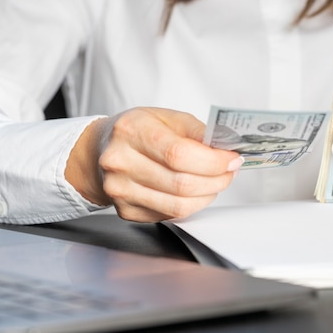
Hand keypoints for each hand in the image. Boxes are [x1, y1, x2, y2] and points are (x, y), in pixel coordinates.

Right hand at [65, 107, 243, 221]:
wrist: (100, 151)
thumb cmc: (137, 131)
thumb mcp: (166, 117)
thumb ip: (197, 131)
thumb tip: (227, 147)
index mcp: (131, 131)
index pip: (179, 154)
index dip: (213, 161)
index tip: (232, 160)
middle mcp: (121, 162)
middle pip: (181, 184)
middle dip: (216, 180)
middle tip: (230, 172)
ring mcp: (121, 190)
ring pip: (179, 206)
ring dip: (207, 195)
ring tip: (216, 181)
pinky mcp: (126, 211)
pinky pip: (170, 215)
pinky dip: (191, 204)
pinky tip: (194, 191)